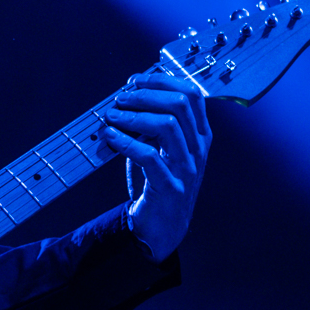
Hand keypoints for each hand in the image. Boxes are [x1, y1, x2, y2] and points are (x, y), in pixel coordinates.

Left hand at [103, 70, 211, 262]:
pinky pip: (149, 156)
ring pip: (167, 125)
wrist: (163, 228)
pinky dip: (125, 142)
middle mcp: (198, 149)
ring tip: (111, 116)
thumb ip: (152, 124)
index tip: (134, 81)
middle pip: (180, 104)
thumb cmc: (158, 182)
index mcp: (200, 135)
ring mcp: (187, 168)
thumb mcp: (161, 149)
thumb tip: (125, 97)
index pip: (191, 94)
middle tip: (120, 98)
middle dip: (146, 94)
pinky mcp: (170, 187)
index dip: (162, 81)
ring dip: (133, 116)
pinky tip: (109, 137)